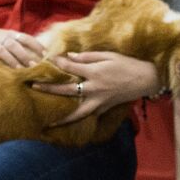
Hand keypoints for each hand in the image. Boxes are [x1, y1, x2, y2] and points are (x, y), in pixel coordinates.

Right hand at [0, 23, 45, 68]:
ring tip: (19, 70)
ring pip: (0, 51)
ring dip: (10, 60)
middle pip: (14, 45)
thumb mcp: (7, 37)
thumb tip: (41, 55)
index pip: (25, 37)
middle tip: (34, 66)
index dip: (36, 45)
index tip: (45, 55)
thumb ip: (21, 45)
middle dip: (24, 55)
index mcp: (9, 34)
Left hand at [33, 51, 161, 125]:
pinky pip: (88, 116)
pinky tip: (68, 124)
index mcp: (95, 72)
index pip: (71, 67)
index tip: (45, 60)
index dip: (57, 63)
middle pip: (67, 90)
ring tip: (48, 122)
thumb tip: (69, 56)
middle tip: (34, 87)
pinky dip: (77, 120)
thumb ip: (87, 56)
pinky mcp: (104, 108)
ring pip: (77, 112)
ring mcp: (99, 101)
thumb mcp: (108, 55)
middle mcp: (95, 88)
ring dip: (62, 117)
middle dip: (49, 89)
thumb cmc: (127, 64)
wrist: (145, 79)